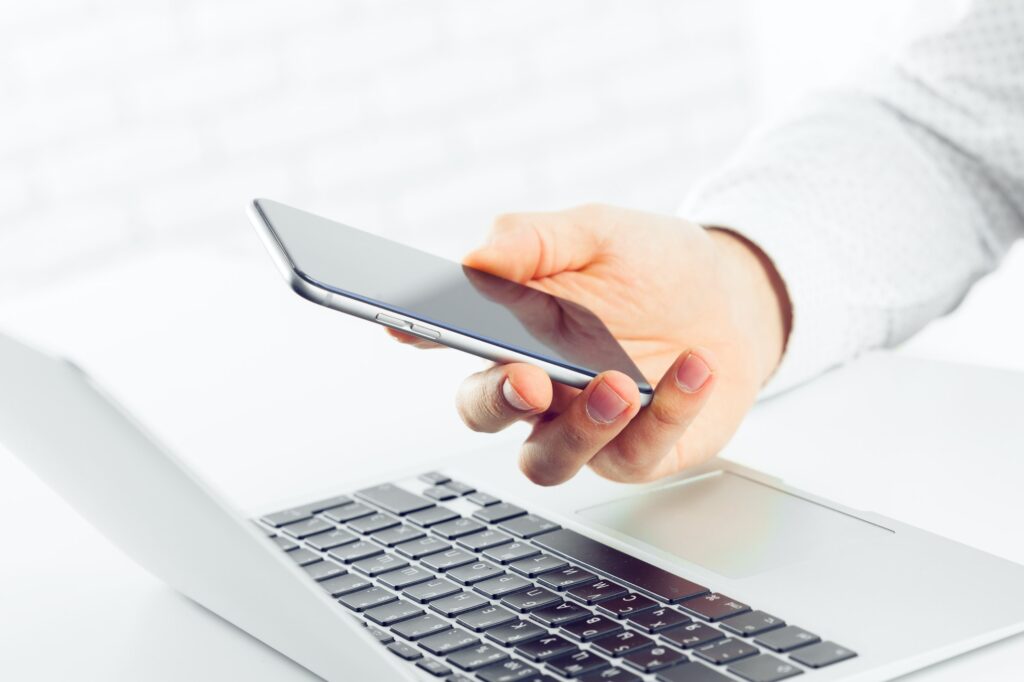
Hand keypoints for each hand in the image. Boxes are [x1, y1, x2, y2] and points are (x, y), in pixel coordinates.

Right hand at [390, 204, 789, 484]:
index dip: (420, 334)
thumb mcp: (598, 233)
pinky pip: (634, 455)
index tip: (405, 324)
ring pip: (548, 460)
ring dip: (579, 430)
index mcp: (511, 331)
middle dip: (498, 400)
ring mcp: (583, 427)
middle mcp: (537, 387)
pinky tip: (693, 367)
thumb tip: (477, 256)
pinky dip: (667, 414)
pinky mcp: (638, 453)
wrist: (731, 299)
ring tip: (620, 385)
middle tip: (528, 378)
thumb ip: (536, 239)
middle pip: (484, 413)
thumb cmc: (651, 266)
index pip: (450, 337)